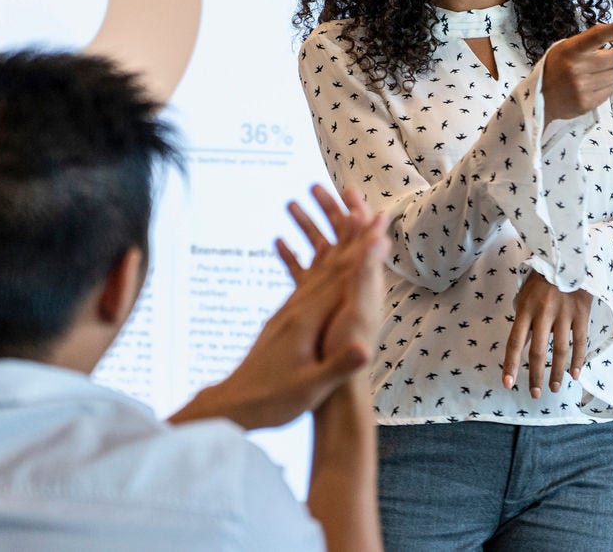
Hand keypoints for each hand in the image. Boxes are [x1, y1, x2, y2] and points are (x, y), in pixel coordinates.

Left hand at [170, 187, 386, 429]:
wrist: (232, 405)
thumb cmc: (272, 400)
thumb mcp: (309, 388)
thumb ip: (337, 366)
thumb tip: (367, 349)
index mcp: (307, 320)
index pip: (342, 277)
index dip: (363, 252)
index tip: (380, 226)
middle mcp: (297, 308)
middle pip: (329, 263)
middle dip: (350, 235)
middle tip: (368, 206)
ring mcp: (287, 313)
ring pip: (314, 268)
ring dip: (331, 240)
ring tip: (341, 218)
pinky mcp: (281, 321)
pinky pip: (301, 283)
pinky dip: (310, 263)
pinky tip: (305, 253)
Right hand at [277, 186, 383, 363]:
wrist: (332, 398)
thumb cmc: (344, 362)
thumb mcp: (356, 319)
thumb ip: (365, 278)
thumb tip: (380, 239)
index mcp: (363, 287)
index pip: (362, 242)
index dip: (358, 215)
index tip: (350, 188)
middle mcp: (349, 289)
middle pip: (340, 241)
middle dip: (330, 212)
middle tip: (314, 186)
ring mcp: (330, 299)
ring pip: (320, 253)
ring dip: (308, 227)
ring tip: (290, 203)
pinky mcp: (313, 311)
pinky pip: (303, 275)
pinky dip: (293, 256)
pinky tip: (278, 241)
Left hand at [501, 273, 591, 397]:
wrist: (567, 256)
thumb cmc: (541, 277)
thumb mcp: (524, 294)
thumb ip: (523, 318)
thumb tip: (521, 343)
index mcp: (525, 308)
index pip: (515, 342)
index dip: (510, 365)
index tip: (507, 384)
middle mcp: (543, 313)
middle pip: (538, 351)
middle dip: (535, 375)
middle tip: (534, 394)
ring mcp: (564, 314)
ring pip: (560, 350)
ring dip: (557, 373)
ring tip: (554, 388)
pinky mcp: (581, 313)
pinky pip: (580, 341)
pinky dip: (578, 360)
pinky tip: (575, 375)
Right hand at [541, 18, 612, 125]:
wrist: (540, 98)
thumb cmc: (557, 68)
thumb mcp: (568, 47)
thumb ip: (594, 38)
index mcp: (571, 50)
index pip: (597, 36)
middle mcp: (575, 68)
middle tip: (601, 61)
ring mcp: (581, 87)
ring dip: (609, 74)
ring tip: (592, 77)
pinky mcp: (586, 103)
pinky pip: (610, 91)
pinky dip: (603, 89)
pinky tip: (589, 88)